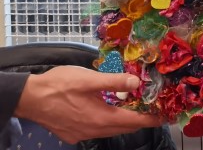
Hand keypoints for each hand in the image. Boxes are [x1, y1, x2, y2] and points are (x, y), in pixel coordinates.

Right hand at [15, 67, 162, 143]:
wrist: (29, 98)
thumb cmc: (59, 85)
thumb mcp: (89, 78)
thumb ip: (114, 81)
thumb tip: (137, 83)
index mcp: (101, 118)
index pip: (133, 122)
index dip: (150, 119)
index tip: (164, 116)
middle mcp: (93, 130)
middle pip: (123, 128)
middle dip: (139, 120)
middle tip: (152, 110)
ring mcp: (81, 134)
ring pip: (110, 130)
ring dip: (123, 121)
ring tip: (134, 109)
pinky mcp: (72, 134)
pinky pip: (96, 131)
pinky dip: (107, 122)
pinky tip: (107, 111)